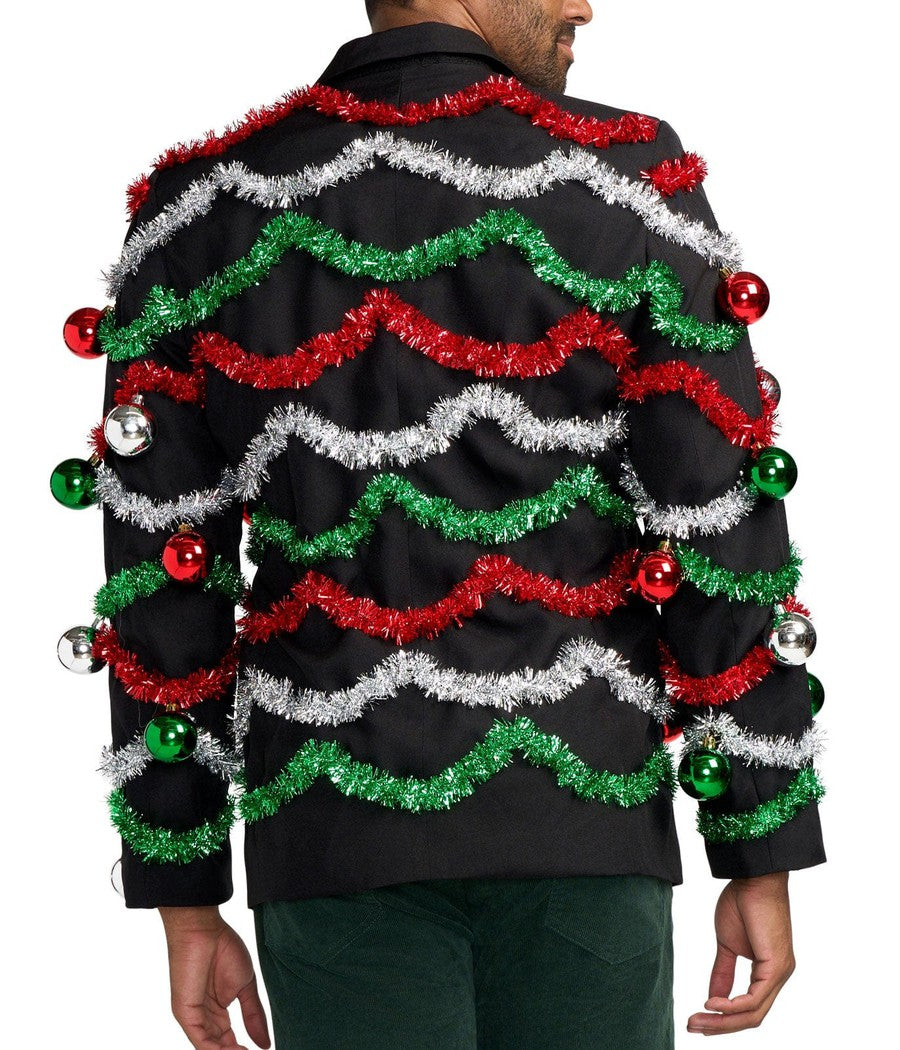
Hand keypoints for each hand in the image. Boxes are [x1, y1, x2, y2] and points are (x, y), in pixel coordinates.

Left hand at [159, 905, 270, 1049]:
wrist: (203, 929)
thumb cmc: (223, 948)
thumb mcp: (246, 985)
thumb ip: (254, 1014)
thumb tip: (266, 1043)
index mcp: (216, 1010)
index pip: (227, 1040)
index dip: (241, 1049)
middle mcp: (204, 1017)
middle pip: (218, 1046)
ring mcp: (194, 1016)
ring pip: (209, 1047)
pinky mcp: (185, 1013)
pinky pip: (199, 1040)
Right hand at [687, 871, 794, 1034]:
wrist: (753, 878)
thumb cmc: (743, 902)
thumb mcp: (726, 944)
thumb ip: (722, 972)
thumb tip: (711, 998)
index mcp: (768, 972)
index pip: (749, 1008)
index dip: (723, 1019)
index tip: (697, 1019)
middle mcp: (778, 977)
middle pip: (751, 1017)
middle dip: (720, 1026)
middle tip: (692, 1026)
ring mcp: (780, 973)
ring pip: (753, 1014)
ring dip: (723, 1021)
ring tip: (698, 1020)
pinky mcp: (776, 966)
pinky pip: (754, 999)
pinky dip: (732, 1007)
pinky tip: (712, 1004)